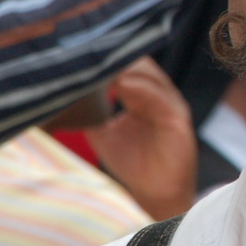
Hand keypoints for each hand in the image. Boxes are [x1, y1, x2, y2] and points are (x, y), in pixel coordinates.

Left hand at [87, 58, 196, 220]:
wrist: (155, 193)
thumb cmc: (132, 163)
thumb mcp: (103, 131)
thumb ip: (91, 111)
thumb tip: (67, 93)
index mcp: (142, 95)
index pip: (127, 66)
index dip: (106, 58)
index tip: (81, 53)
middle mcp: (157, 95)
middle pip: (138, 64)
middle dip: (115, 57)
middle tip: (89, 51)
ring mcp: (170, 104)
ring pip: (149, 75)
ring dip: (127, 67)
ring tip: (103, 62)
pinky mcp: (178, 118)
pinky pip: (159, 96)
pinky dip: (140, 87)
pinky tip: (122, 83)